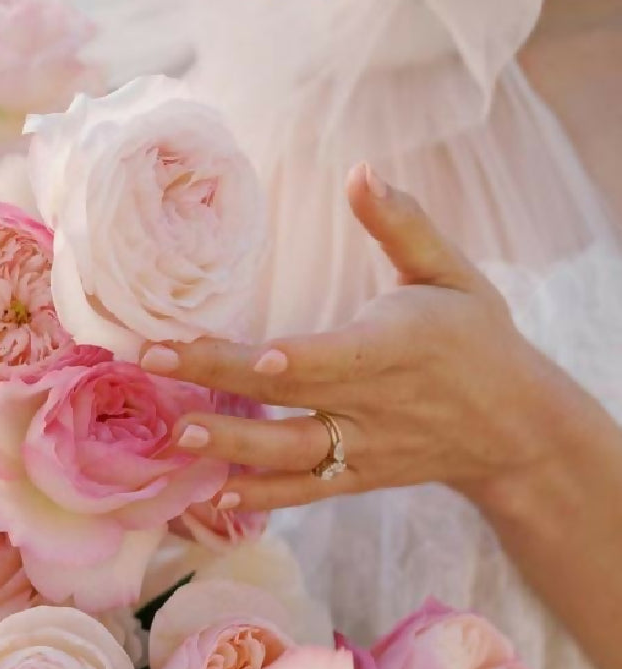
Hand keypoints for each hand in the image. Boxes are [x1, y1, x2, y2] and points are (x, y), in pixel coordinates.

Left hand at [142, 164, 567, 515]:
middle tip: (156, 360)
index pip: (338, 356)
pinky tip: (213, 497)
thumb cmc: (476, 337)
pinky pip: (304, 491)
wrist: (512, 427)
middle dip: (221, 378)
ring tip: (180, 433)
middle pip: (291, 394)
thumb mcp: (452, 273)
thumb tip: (361, 172)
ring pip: (292, 453)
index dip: (299, 360)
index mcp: (398, 347)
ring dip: (233, 446)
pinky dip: (262, 496)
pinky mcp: (356, 478)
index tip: (255, 353)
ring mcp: (363, 447)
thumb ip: (403, 225)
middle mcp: (375, 404)